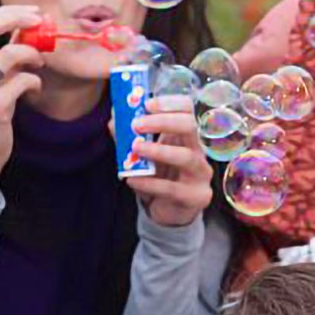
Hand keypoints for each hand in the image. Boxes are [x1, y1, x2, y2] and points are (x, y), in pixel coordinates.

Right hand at [0, 4, 46, 201]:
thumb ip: (3, 60)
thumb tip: (25, 32)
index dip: (7, 13)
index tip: (32, 13)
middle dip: (16, 17)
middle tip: (40, 19)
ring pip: (9, 54)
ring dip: (32, 53)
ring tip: (39, 64)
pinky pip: (23, 81)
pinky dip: (35, 82)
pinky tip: (34, 90)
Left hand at [126, 96, 214, 227]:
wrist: (168, 212)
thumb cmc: (159, 178)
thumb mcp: (143, 155)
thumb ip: (129, 136)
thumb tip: (113, 118)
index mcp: (186, 136)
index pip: (188, 110)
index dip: (170, 103)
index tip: (147, 104)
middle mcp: (198, 151)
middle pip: (190, 126)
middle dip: (162, 122)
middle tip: (137, 125)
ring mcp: (200, 174)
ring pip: (186, 157)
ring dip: (158, 150)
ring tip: (136, 149)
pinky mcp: (195, 197)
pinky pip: (172, 188)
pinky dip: (150, 183)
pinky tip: (132, 180)